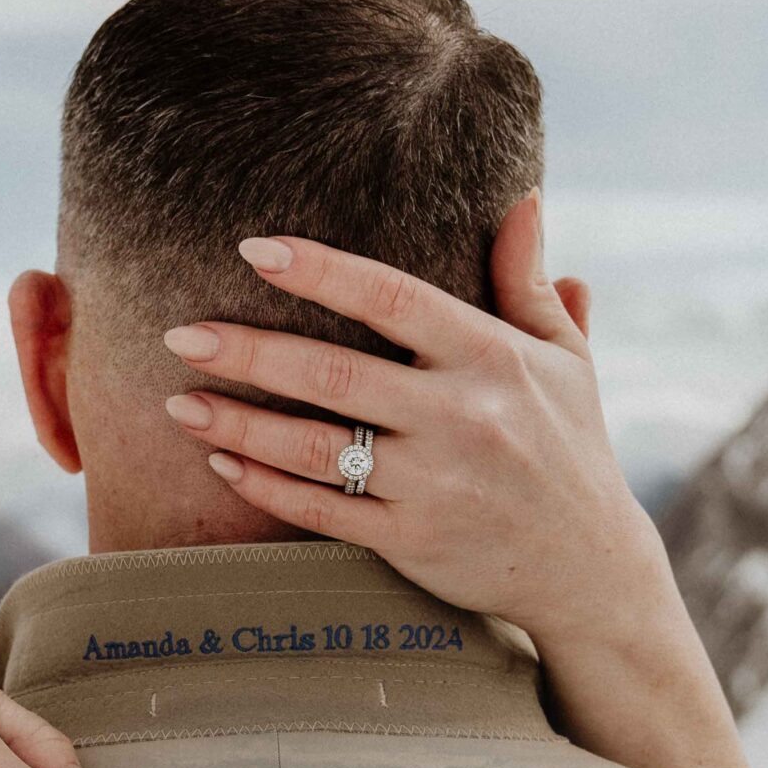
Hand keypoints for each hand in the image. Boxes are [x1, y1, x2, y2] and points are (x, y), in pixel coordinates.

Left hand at [160, 192, 767, 767]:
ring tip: (177, 400)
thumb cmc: (570, 448)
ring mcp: (434, 486)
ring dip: (239, 424)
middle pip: (335, 375)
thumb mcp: (566, 360)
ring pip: (317, 449)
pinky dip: (266, 487)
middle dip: (248, 352)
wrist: (590, 570)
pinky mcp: (413, 544)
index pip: (393, 299)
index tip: (253, 249)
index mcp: (493, 357)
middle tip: (178, 332)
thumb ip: (529, 282)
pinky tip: (221, 462)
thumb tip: (521, 198)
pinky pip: (323, 511)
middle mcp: (462, 418)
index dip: (321, 271)